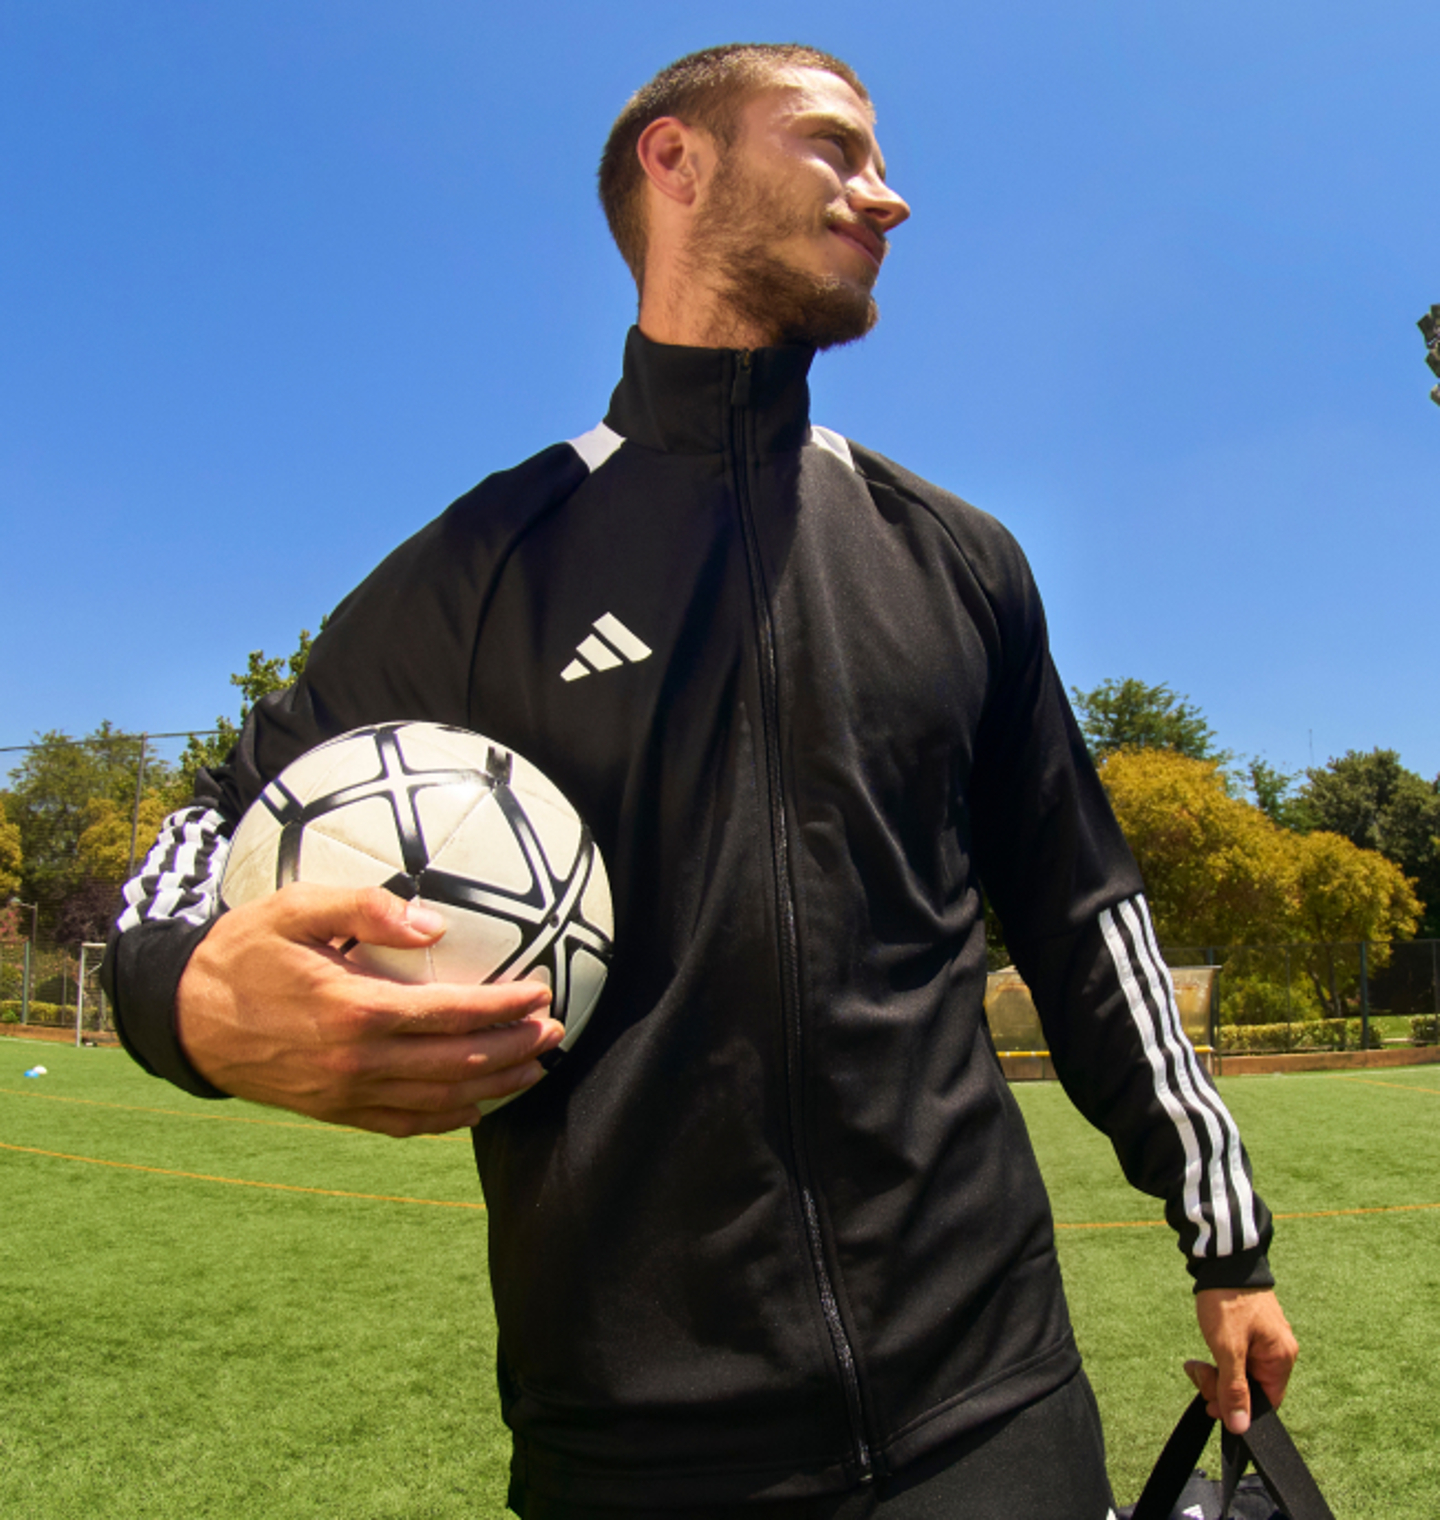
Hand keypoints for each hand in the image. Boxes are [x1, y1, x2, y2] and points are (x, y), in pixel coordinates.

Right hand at [177, 883, 564, 1135]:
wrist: (184, 1018)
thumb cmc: (244, 951)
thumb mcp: (295, 907)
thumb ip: (366, 907)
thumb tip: (436, 923)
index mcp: (353, 1010)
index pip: (450, 1015)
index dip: (503, 1008)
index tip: (541, 994)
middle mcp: (355, 1062)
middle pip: (456, 1065)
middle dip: (514, 1050)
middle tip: (555, 1034)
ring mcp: (345, 1094)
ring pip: (438, 1103)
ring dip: (493, 1088)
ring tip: (534, 1070)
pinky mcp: (333, 1112)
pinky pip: (402, 1124)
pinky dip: (447, 1119)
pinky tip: (475, 1106)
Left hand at [1187, 1288, 1297, 1434]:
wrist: (1221, 1260)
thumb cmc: (1227, 1300)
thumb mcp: (1228, 1348)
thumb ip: (1235, 1388)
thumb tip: (1241, 1427)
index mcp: (1281, 1358)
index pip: (1266, 1403)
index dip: (1239, 1409)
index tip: (1210, 1405)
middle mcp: (1278, 1352)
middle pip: (1252, 1389)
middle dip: (1221, 1387)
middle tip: (1196, 1373)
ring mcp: (1265, 1341)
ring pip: (1241, 1374)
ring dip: (1216, 1373)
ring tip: (1193, 1364)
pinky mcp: (1251, 1332)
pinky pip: (1237, 1358)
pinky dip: (1219, 1359)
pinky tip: (1203, 1353)